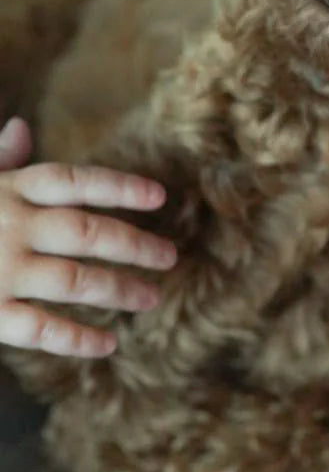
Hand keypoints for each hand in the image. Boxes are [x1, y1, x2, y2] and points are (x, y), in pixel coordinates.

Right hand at [0, 117, 176, 356]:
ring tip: (150, 298)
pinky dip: (77, 339)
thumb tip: (21, 127)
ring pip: (75, 280)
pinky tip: (107, 344)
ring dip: (118, 290)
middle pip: (88, 231)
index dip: (120, 187)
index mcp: (6, 189)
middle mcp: (8, 225)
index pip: (74, 181)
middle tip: (170, 256)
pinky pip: (40, 328)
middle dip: (135, 244)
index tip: (160, 197)